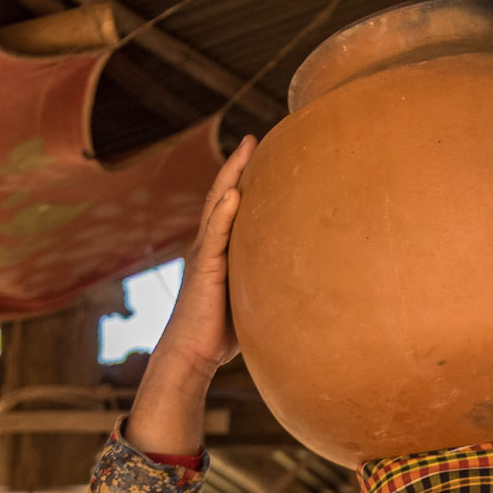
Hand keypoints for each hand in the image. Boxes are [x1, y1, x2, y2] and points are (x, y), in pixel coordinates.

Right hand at [156, 135, 256, 376]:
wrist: (193, 354)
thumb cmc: (221, 334)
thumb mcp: (249, 302)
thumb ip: (264, 285)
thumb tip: (299, 286)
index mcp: (219, 252)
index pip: (231, 208)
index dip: (243, 181)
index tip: (260, 157)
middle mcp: (208, 246)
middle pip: (222, 196)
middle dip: (237, 166)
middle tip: (252, 138)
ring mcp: (204, 255)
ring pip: (216, 207)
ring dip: (230, 177)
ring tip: (245, 150)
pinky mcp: (205, 270)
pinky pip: (214, 236)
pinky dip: (223, 214)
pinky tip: (233, 194)